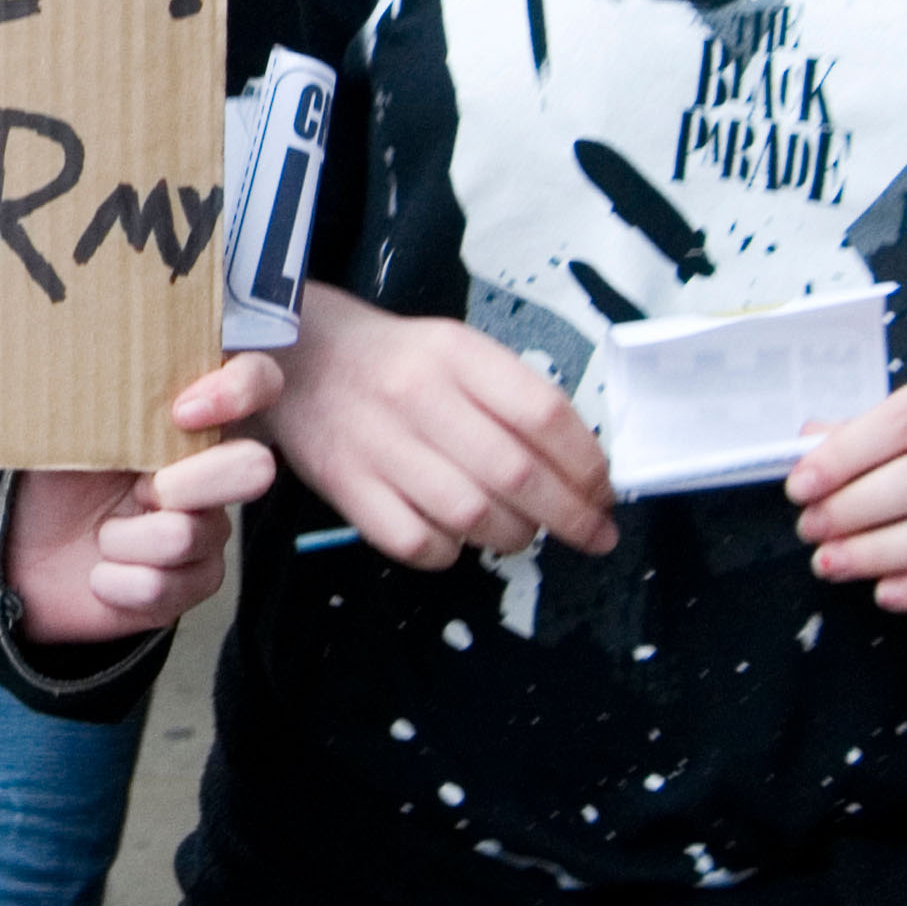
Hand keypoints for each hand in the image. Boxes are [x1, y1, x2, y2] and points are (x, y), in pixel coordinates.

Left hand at [7, 354, 282, 641]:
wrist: (24, 553)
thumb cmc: (54, 477)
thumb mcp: (75, 422)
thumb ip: (111, 390)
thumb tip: (109, 341)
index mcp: (192, 418)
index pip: (257, 381)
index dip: (238, 391)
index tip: (180, 411)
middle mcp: (214, 470)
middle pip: (254, 468)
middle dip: (189, 482)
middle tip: (136, 489)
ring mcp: (209, 529)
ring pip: (189, 534)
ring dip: (122, 538)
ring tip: (101, 534)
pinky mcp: (195, 583)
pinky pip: (166, 587)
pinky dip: (117, 582)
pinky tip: (101, 574)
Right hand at [258, 284, 615, 568]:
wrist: (300, 359)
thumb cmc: (397, 363)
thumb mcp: (460, 352)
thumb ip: (516, 398)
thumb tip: (582, 468)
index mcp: (456, 354)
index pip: (543, 413)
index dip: (587, 463)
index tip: (606, 491)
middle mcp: (418, 395)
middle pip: (516, 473)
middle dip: (571, 516)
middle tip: (594, 534)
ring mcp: (377, 444)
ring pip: (471, 515)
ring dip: (515, 536)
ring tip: (525, 533)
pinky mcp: (346, 486)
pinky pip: (416, 543)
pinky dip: (451, 553)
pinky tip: (461, 539)